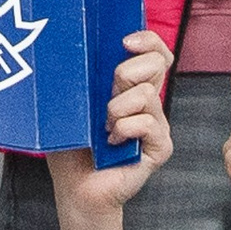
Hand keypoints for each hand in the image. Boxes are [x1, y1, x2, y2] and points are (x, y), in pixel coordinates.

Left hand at [48, 32, 173, 212]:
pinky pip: (147, 123)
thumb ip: (79, 76)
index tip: (124, 42)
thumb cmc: (71, 147)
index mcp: (130, 86)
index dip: (147, 41)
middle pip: (157, 63)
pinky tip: (112, 143)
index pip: (155, 52)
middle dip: (127, 72)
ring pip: (147, 93)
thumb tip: (74, 45)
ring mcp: (157, 124)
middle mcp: (147, 102)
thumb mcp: (70, 102)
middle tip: (107, 95)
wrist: (76, 188)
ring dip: (117, 108)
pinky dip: (124, 129)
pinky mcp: (160, 146)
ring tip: (104, 127)